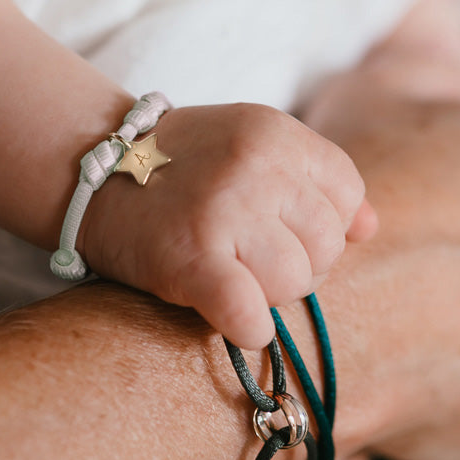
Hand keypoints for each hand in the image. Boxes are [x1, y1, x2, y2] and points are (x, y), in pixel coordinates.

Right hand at [79, 103, 377, 349]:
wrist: (88, 171)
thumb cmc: (177, 166)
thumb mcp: (251, 144)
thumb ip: (315, 178)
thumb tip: (370, 226)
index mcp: (275, 132)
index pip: (347, 193)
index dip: (319, 222)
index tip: (279, 227)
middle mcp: (256, 167)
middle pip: (326, 245)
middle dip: (294, 261)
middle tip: (246, 256)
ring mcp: (224, 212)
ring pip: (295, 284)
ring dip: (266, 293)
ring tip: (227, 274)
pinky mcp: (192, 260)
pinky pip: (251, 315)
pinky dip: (248, 327)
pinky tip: (231, 315)